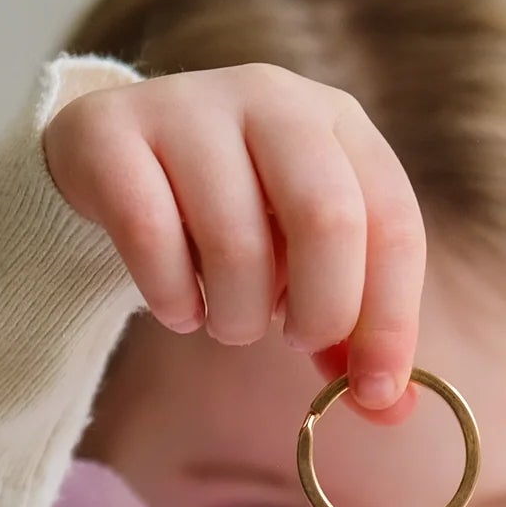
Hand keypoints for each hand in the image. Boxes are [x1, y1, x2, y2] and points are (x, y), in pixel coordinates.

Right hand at [43, 62, 425, 421]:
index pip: (393, 222)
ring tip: (226, 318)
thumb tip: (392, 408)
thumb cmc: (236, 219)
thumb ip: (350, 334)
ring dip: (236, 317)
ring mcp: (189, 106)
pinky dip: (172, 300)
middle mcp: (272, 98)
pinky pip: (152, 239)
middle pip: (327, 219)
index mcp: (339, 123)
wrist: (116, 158)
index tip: (375, 391)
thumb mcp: (304, 266)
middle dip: (320, 311)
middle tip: (293, 340)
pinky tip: (178, 307)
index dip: (391, 320)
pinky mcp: (112, 133)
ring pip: (235, 242)